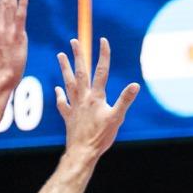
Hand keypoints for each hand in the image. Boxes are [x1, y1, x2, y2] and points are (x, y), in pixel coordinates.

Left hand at [56, 37, 140, 158]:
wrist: (82, 152)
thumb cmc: (101, 137)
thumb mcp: (117, 118)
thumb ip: (125, 100)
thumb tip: (135, 85)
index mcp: (96, 97)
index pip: (101, 71)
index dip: (103, 55)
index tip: (103, 40)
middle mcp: (83, 98)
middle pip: (80, 72)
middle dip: (78, 55)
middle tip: (74, 41)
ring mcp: (74, 106)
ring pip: (68, 83)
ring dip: (64, 68)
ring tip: (60, 55)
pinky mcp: (68, 117)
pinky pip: (63, 103)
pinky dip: (60, 95)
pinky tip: (57, 89)